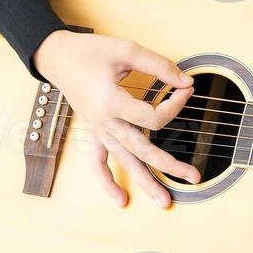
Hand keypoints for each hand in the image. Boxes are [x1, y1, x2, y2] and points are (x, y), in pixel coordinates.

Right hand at [33, 30, 200, 208]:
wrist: (59, 57)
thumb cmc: (91, 52)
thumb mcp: (128, 50)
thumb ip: (159, 66)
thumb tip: (185, 81)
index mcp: (111, 102)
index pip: (153, 117)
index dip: (176, 105)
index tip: (186, 88)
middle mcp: (104, 122)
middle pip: (142, 150)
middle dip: (170, 165)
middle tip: (194, 176)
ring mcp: (98, 130)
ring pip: (124, 162)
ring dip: (145, 183)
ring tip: (164, 202)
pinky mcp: (93, 133)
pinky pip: (98, 163)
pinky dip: (107, 183)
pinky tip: (120, 200)